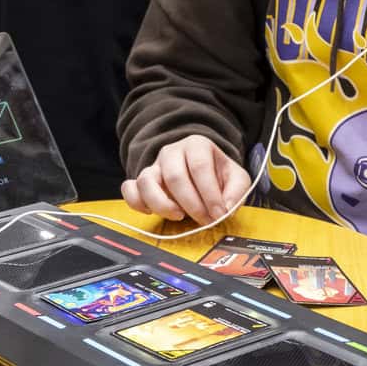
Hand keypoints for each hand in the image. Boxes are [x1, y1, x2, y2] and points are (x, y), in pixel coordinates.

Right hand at [122, 136, 250, 222]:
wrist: (201, 170)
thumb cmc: (217, 175)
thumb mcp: (236, 178)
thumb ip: (237, 191)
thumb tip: (226, 208)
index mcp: (197, 145)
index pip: (200, 167)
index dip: (210, 194)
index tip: (219, 214)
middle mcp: (172, 151)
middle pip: (175, 176)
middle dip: (192, 204)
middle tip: (204, 220)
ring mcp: (154, 166)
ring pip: (146, 181)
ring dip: (162, 204)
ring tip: (179, 215)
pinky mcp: (141, 180)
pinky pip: (129, 188)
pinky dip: (137, 203)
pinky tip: (151, 212)